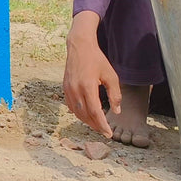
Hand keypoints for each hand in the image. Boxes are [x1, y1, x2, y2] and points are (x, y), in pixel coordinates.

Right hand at [62, 11, 120, 136]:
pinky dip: (79, 113)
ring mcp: (68, 88)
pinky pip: (71, 106)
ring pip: (76, 112)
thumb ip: (115, 94)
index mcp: (88, 86)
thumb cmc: (97, 60)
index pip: (95, 112)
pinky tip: (87, 115)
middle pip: (85, 115)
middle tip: (105, 132)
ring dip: (87, 121)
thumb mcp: (111, 76)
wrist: (79, 47)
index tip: (109, 134)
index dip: (102, 125)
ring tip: (97, 125)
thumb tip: (116, 111)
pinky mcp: (65, 87)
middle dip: (95, 126)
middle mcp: (75, 89)